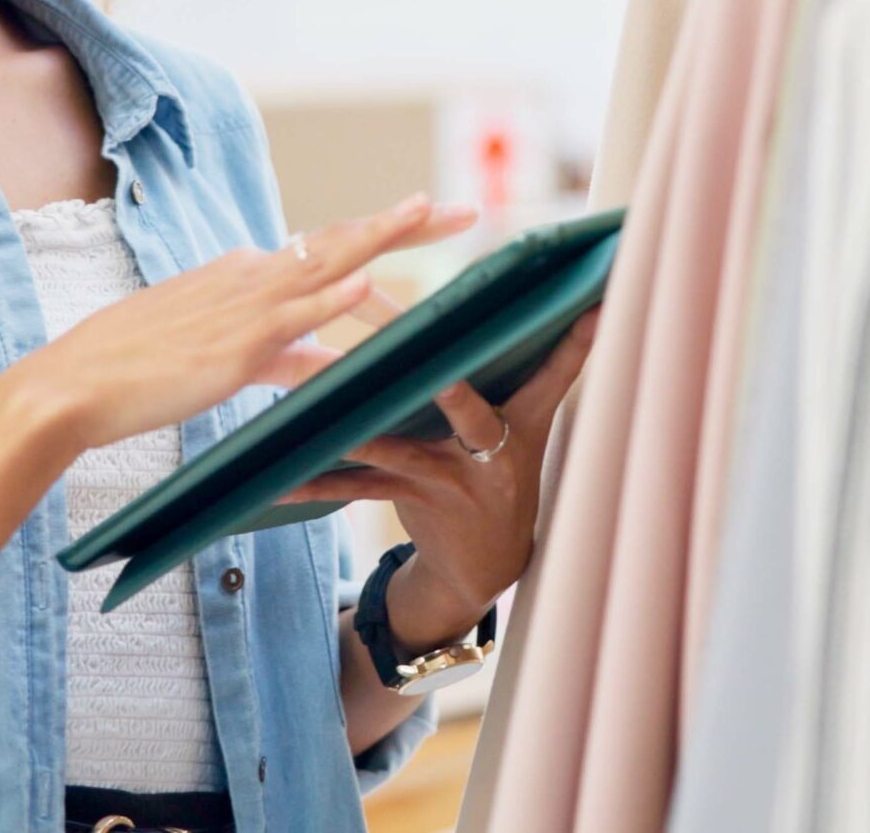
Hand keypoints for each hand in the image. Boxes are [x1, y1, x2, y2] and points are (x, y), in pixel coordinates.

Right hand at [14, 193, 479, 452]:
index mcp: (242, 275)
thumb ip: (278, 357)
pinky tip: (367, 276)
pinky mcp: (235, 346)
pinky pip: (293, 317)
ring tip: (430, 210)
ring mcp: (244, 308)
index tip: (427, 216)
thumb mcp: (218, 359)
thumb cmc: (133, 373)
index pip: (326, 247)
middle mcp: (248, 277)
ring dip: (381, 236)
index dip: (380, 232)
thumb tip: (325, 363)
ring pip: (327, 264)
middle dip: (405, 224)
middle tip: (463, 207)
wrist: (72, 384)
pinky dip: (332, 294)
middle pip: (340, 241)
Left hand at [277, 303, 603, 651]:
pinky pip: (357, 490)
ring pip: (397, 448)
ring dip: (356, 430)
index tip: (592, 309)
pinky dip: (315, 483)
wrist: (480, 567)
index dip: (574, 343)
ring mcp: (451, 481)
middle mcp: (491, 452)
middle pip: (464, 407)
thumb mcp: (524, 428)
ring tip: (320, 413)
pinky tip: (278, 478)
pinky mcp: (412, 503)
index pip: (554, 375)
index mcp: (523, 421)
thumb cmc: (496, 473)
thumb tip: (561, 302)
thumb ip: (530, 368)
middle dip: (444, 383)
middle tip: (428, 359)